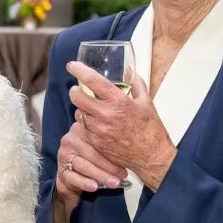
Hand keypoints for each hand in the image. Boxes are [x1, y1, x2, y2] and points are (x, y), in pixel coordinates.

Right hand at [54, 121, 127, 201]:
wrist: (75, 175)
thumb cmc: (94, 158)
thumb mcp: (103, 146)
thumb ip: (112, 142)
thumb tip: (134, 143)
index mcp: (82, 129)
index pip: (98, 139)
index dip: (113, 150)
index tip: (127, 160)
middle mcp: (71, 139)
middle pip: (92, 153)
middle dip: (109, 166)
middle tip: (124, 174)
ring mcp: (64, 154)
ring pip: (84, 166)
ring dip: (100, 175)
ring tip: (114, 183)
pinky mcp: (61, 170)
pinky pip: (73, 177)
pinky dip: (85, 183)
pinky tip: (95, 187)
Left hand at [67, 62, 175, 189]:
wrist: (151, 157)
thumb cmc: (150, 130)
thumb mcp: (147, 102)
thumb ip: (137, 85)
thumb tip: (131, 74)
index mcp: (118, 101)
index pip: (92, 80)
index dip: (79, 70)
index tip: (72, 66)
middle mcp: (105, 115)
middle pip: (77, 97)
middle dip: (75, 91)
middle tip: (78, 90)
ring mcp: (98, 130)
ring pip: (78, 113)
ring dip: (82, 109)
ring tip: (91, 109)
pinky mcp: (96, 142)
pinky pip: (83, 129)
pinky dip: (86, 124)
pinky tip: (96, 124)